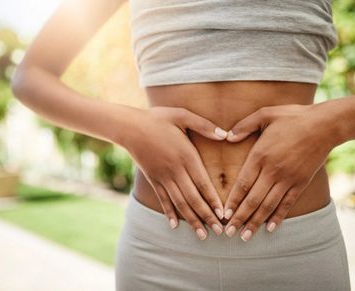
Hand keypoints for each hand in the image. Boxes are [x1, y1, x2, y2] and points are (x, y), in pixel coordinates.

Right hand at [124, 106, 228, 239]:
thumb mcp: (182, 115)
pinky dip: (169, 213)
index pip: (203, 183)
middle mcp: (175, 170)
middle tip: (219, 232)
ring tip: (202, 235)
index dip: (213, 200)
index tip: (223, 215)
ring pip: (180, 203)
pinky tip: (174, 225)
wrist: (129, 127)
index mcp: (186, 155)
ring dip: (192, 220)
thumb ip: (204, 125)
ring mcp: (163, 177)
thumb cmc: (157, 119)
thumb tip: (224, 134)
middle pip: (194, 198)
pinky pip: (163, 199)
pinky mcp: (153, 179)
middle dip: (207, 216)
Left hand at [222, 103, 335, 240]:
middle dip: (240, 218)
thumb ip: (244, 126)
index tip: (224, 215)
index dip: (233, 201)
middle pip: (253, 200)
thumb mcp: (265, 114)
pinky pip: (287, 203)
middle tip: (229, 233)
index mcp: (260, 155)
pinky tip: (271, 228)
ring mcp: (288, 179)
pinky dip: (278, 216)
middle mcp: (273, 171)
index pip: (242, 184)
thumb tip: (227, 137)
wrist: (324, 124)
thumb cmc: (292, 117)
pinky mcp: (301, 182)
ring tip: (245, 237)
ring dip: (256, 222)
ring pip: (269, 205)